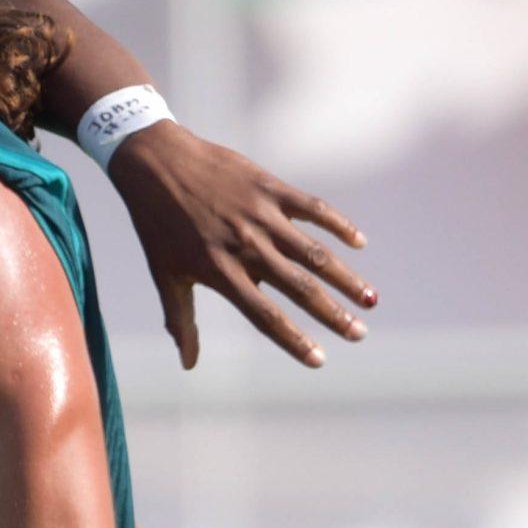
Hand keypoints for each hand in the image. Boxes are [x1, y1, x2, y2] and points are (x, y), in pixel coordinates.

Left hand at [106, 121, 373, 369]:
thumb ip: (180, 320)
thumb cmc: (157, 225)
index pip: (265, 316)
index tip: (320, 360)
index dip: (294, 341)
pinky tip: (360, 242)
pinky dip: (339, 224)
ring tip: (371, 300)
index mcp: (220, 272)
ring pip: (315, 252)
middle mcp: (246, 246)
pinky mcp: (270, 188)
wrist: (156, 163)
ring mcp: (261, 215)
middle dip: (334, 315)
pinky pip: (313, 208)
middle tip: (360, 335)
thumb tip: (188, 364)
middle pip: (300, 287)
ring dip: (346, 278)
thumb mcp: (164, 275)